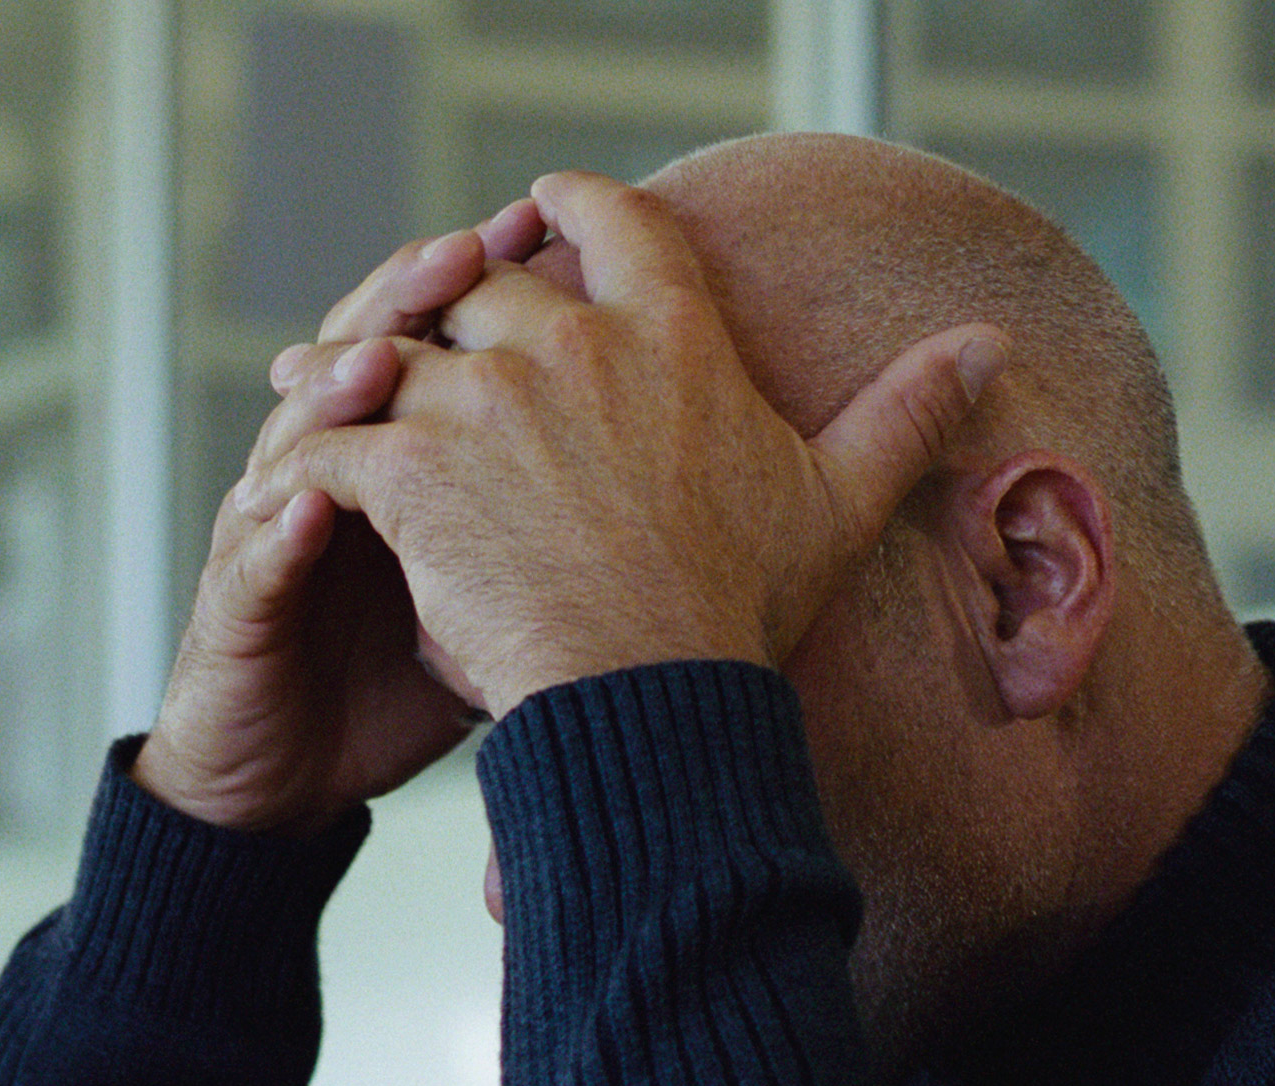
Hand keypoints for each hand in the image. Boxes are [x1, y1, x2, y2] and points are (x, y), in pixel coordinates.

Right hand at [137, 201, 547, 834]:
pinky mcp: (238, 604)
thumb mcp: (501, 596)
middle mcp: (332, 468)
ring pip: (298, 437)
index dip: (481, 275)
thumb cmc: (395, 681)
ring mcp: (275, 528)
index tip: (542, 218)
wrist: (289, 773)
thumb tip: (703, 480)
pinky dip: (280, 528)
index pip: (436, 333)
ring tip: (387, 361)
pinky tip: (310, 506)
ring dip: (338, 392)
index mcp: (401, 449)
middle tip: (468, 252)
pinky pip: (255, 555)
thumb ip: (568, 530)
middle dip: (409, 297)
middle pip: (361, 351)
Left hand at [236, 173, 1006, 716]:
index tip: (542, 201)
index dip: (573, 204)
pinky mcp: (411, 470)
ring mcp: (485, 402)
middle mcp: (572, 346)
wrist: (651, 695)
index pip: (616, 224)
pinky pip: (336, 441)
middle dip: (446, 297)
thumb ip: (904, 410)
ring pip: (395, 353)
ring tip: (308, 388)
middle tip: (405, 315)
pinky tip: (286, 481)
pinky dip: (306, 458)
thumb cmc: (741, 612)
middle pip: (486, 282)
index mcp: (672, 337)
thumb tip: (988, 344)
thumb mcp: (837, 501)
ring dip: (348, 370)